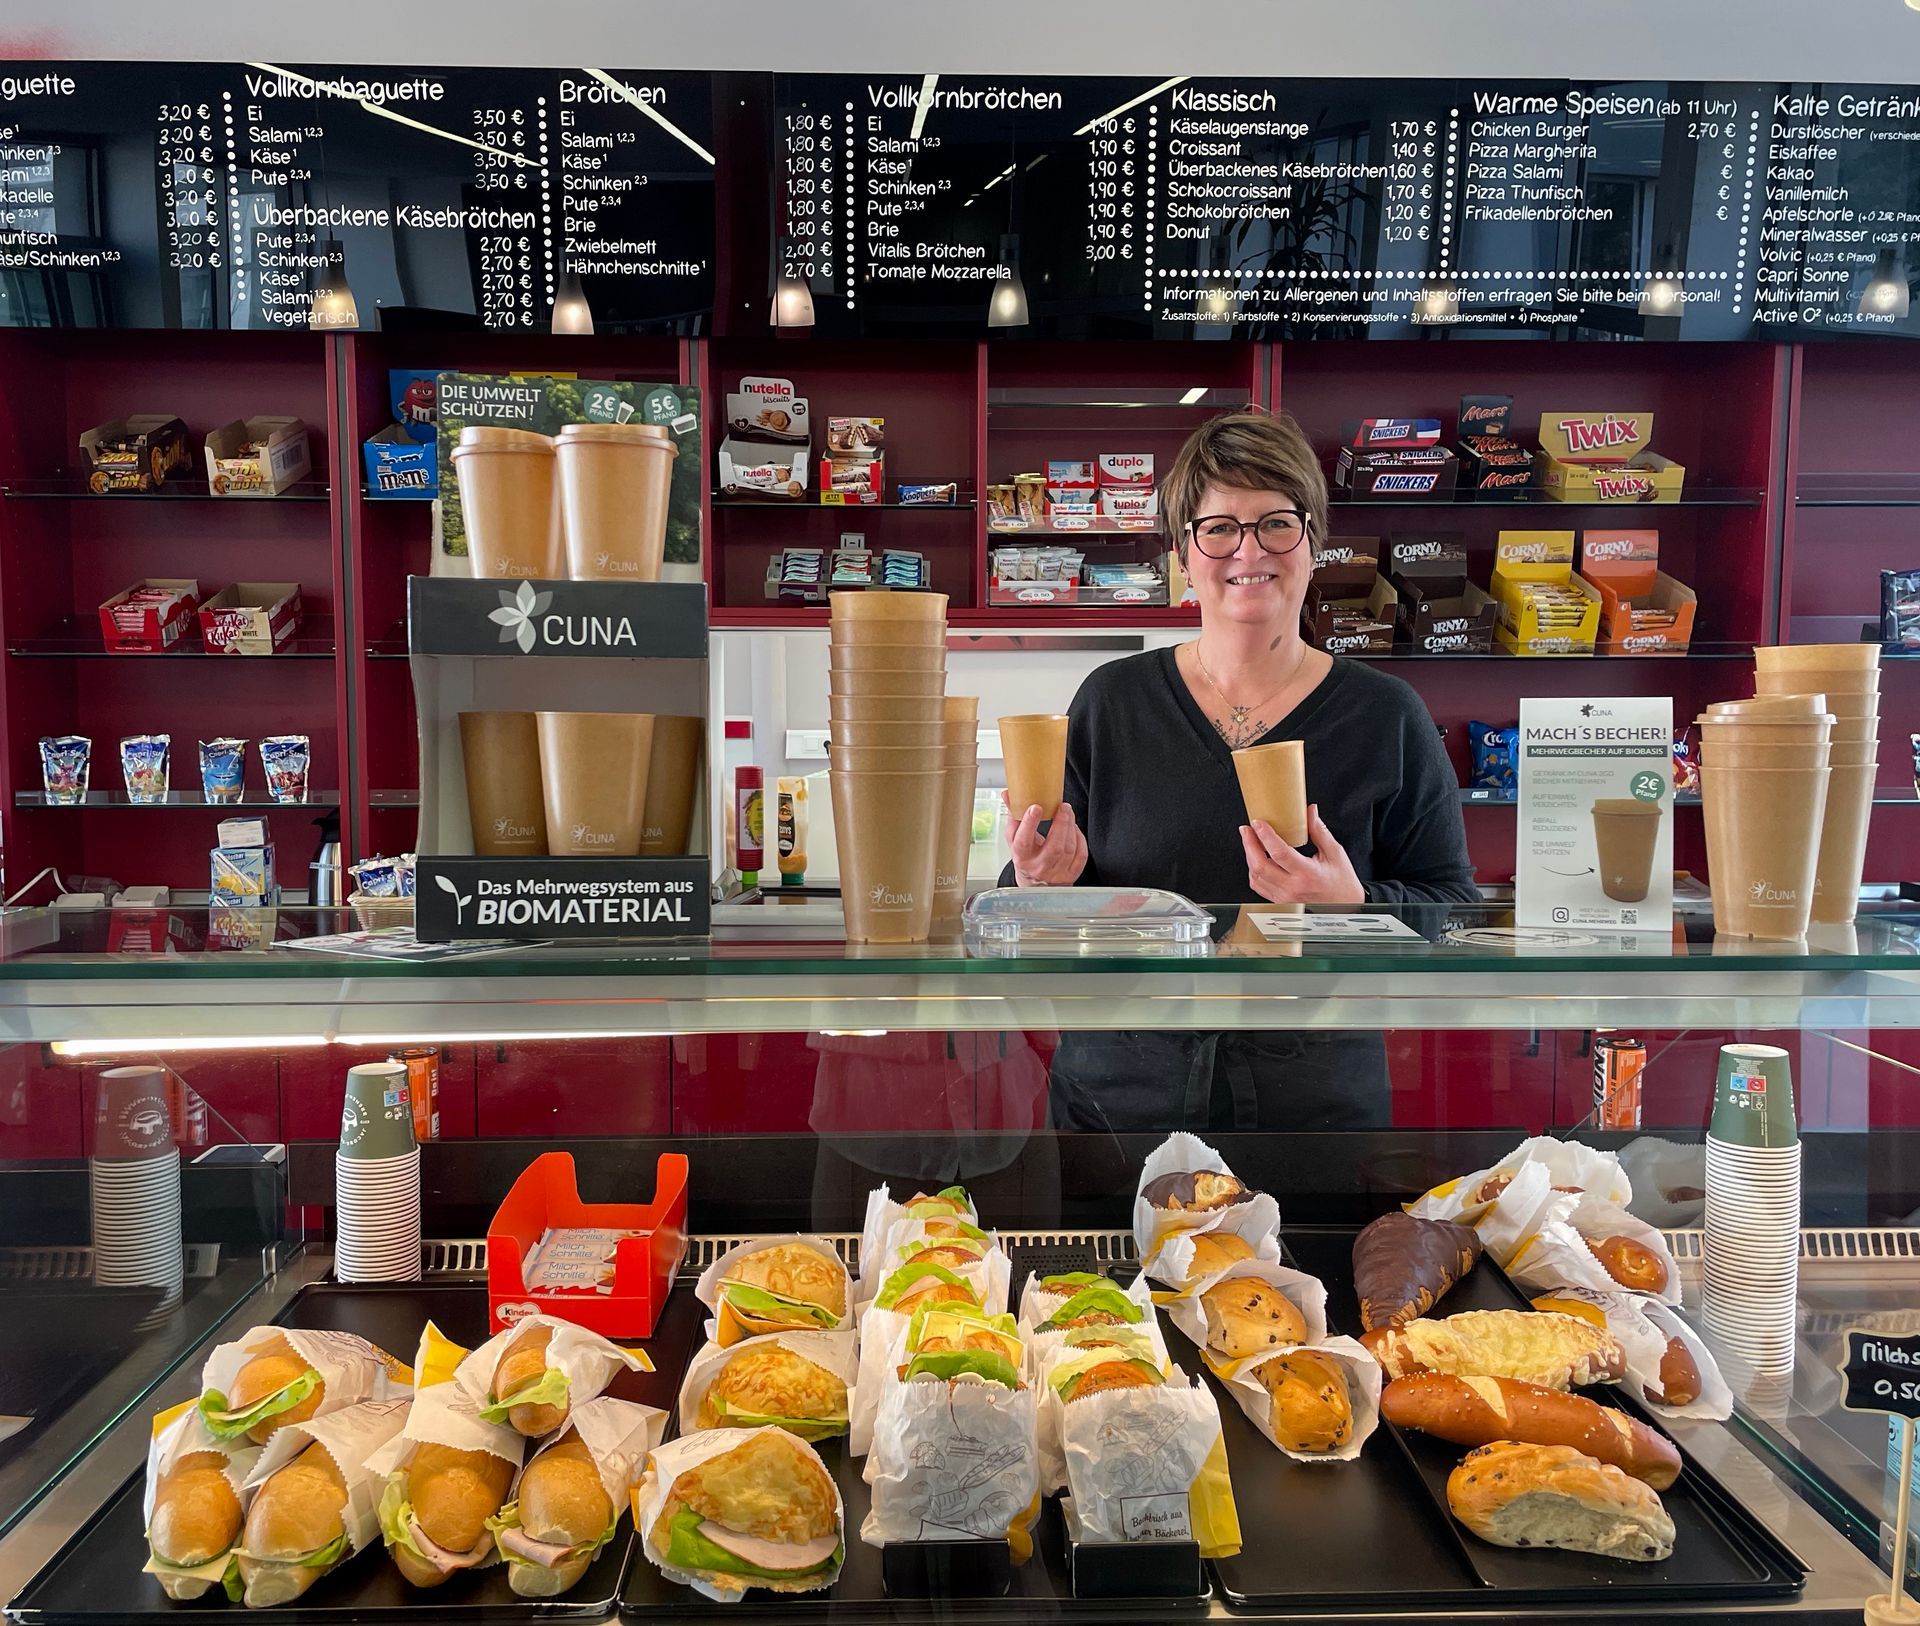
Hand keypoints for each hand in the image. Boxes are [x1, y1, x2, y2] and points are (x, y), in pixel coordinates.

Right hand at [1006, 795, 1088, 886]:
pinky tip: (1074, 829)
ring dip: (1070, 827)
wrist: (1035, 885)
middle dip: (1061, 823)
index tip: (1036, 807)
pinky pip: (1080, 855)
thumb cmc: (1025, 859)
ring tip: (1068, 814)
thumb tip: (1008, 794)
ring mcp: (1056, 873)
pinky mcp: (1071, 874)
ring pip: (1068, 849)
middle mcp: (1039, 868)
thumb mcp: (1014, 840)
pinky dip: (1079, 838)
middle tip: (1063, 807)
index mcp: (1022, 858)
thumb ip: (1013, 816)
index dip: (1030, 824)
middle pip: (1054, 847)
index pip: (1024, 842)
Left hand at [1241, 803, 1364, 905]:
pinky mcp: (1280, 902)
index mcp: (1307, 874)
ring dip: (1249, 857)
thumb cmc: (1342, 882)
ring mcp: (1284, 897)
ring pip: (1256, 877)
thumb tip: (1310, 811)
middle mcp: (1293, 888)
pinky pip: (1259, 887)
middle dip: (1249, 844)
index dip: (1265, 836)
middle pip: (1260, 866)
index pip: (1280, 853)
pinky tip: (1256, 860)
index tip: (1258, 823)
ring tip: (1250, 841)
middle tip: (1247, 829)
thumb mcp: (1335, 853)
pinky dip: (1254, 872)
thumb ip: (1319, 831)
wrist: (1344, 906)